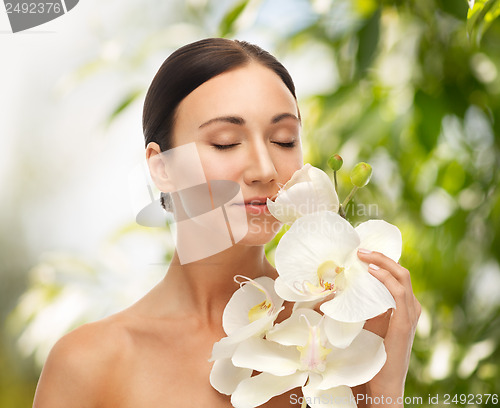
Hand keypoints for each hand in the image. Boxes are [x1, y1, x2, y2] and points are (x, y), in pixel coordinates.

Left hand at [356, 249, 420, 406]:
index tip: (363, 252)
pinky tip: (372, 271)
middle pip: (401, 271)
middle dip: (381, 256)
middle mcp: (412, 306)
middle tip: (360, 249)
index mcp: (405, 305)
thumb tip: (341, 289)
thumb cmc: (375, 352)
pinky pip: (398, 292)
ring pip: (402, 276)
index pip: (397, 275)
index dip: (382, 260)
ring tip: (363, 255)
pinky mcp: (405, 321)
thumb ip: (364, 307)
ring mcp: (411, 313)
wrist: (385, 380)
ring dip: (382, 262)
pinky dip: (386, 278)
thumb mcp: (369, 323)